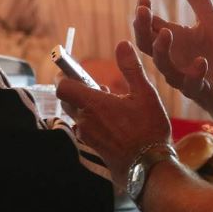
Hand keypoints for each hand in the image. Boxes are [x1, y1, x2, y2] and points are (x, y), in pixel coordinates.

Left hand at [57, 41, 170, 186]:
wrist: (149, 167)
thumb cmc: (149, 129)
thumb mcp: (145, 94)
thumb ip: (131, 68)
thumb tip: (123, 44)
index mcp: (93, 104)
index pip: (63, 87)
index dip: (64, 76)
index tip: (73, 69)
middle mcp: (85, 120)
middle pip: (67, 100)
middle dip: (77, 90)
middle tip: (97, 85)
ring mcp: (87, 135)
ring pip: (77, 114)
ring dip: (86, 106)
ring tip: (110, 102)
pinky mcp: (92, 146)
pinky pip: (85, 128)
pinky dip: (92, 120)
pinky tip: (113, 120)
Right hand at [133, 0, 212, 118]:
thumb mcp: (212, 22)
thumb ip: (199, 1)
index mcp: (172, 40)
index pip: (148, 26)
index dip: (142, 13)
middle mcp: (171, 58)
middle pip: (146, 45)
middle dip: (141, 29)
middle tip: (142, 11)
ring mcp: (182, 75)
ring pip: (164, 66)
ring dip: (162, 50)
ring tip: (167, 32)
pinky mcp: (199, 90)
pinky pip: (191, 84)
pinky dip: (194, 73)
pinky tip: (201, 61)